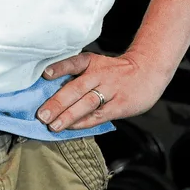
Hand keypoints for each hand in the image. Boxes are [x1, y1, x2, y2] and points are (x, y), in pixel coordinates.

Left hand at [34, 48, 175, 132]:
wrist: (148, 71)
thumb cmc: (115, 71)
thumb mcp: (97, 65)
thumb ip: (78, 76)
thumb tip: (50, 92)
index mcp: (91, 62)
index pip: (73, 62)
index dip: (59, 68)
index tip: (45, 74)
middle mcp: (99, 75)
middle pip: (76, 88)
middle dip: (57, 102)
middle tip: (41, 115)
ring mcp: (111, 90)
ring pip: (86, 104)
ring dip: (68, 115)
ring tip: (53, 125)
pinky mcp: (120, 105)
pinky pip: (99, 115)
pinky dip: (84, 122)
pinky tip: (71, 128)